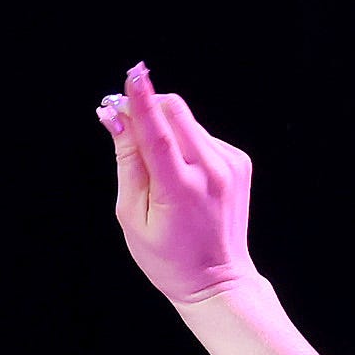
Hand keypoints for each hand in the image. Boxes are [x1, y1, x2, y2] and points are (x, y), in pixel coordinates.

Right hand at [98, 62, 261, 313]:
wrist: (218, 281)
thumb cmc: (166, 258)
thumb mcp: (132, 216)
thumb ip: (127, 163)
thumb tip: (115, 118)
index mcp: (180, 188)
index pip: (158, 134)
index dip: (142, 101)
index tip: (133, 74)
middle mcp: (211, 171)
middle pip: (175, 112)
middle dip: (148, 106)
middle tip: (122, 119)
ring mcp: (230, 164)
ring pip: (187, 122)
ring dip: (165, 131)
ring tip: (158, 171)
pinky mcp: (239, 162)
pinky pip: (202, 137)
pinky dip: (185, 145)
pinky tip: (182, 178)